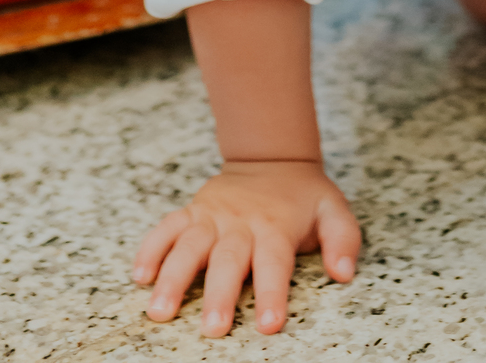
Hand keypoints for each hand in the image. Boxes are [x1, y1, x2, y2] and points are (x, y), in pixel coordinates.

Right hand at [133, 158, 360, 336]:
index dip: (273, 294)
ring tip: (161, 311)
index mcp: (276, 226)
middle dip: (218, 295)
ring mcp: (213, 215)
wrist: (272, 156)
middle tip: (212, 329)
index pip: (275, 263)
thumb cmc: (304, 195)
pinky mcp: (193, 211)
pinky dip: (151, 249)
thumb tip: (344, 272)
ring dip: (173, 277)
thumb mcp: (334, 210)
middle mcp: (241, 222)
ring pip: (189, 245)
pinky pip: (167, 227)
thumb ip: (343, 240)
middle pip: (228, 259)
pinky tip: (141, 276)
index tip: (270, 324)